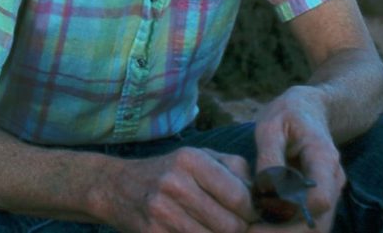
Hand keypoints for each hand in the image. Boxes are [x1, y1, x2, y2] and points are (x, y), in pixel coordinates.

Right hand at [107, 146, 256, 232]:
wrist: (117, 188)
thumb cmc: (169, 172)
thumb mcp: (199, 157)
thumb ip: (236, 170)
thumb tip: (265, 199)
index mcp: (190, 159)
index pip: (241, 198)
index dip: (251, 212)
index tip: (247, 214)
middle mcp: (175, 183)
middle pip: (231, 226)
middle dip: (238, 230)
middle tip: (232, 226)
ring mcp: (161, 212)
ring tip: (212, 227)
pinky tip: (197, 231)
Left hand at [253, 87, 345, 232]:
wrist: (309, 110)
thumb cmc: (287, 114)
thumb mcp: (271, 126)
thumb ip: (270, 157)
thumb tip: (264, 192)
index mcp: (324, 158)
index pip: (320, 199)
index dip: (291, 214)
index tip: (257, 220)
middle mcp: (333, 181)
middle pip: (318, 224)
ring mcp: (329, 193)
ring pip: (314, 229)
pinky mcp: (318, 200)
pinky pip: (308, 224)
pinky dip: (285, 231)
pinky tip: (257, 229)